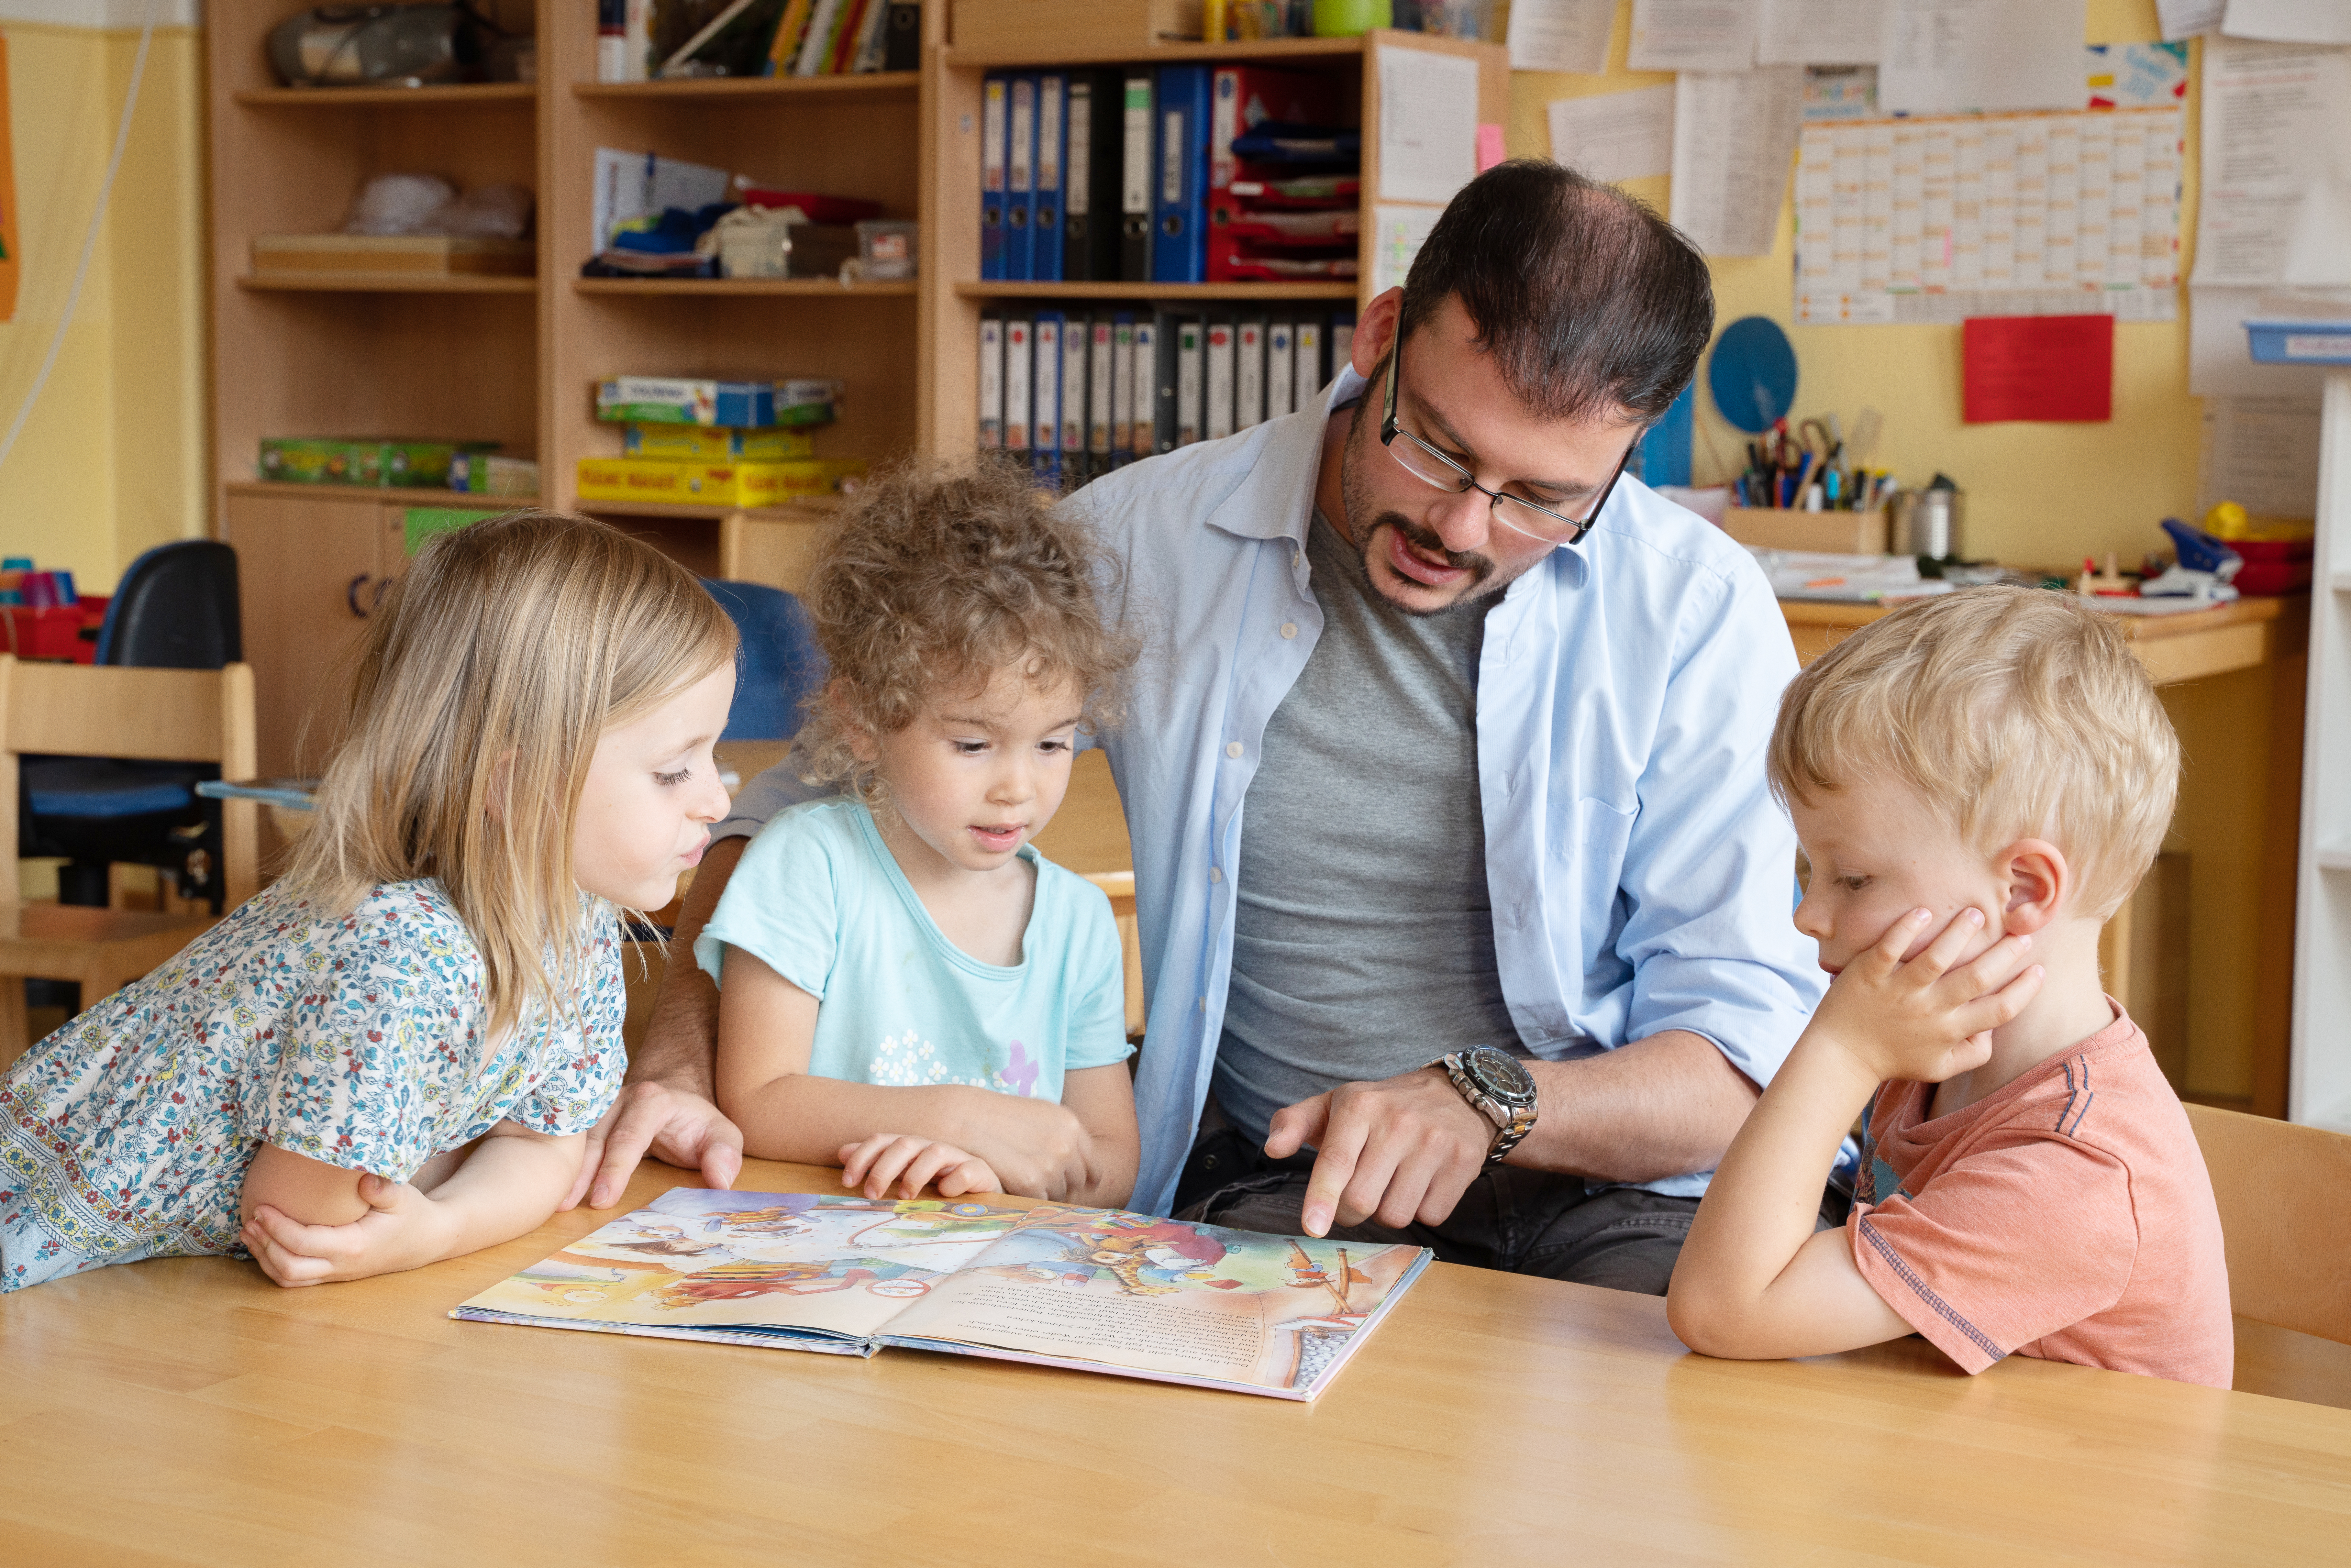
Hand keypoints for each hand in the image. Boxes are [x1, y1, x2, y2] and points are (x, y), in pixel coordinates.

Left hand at [239, 1173, 455, 1286]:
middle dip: (264, 1245)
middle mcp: (341, 1266)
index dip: (277, 1227)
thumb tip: (365, 1179)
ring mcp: (336, 1274)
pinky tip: (266, 1245)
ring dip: (264, 1258)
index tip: (261, 1207)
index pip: (304, 1242)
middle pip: (289, 1267)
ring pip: (289, 1278)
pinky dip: (275, 1265)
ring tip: (249, 1233)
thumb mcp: (403, 1197)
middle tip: (249, 1221)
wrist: (425, 1241)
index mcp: (354, 1246)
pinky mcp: (333, 1274)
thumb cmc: (411, 1215)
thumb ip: (384, 1189)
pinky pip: (296, 1278)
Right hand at [565, 1079, 745, 1210]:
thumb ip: (725, 1154)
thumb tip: (721, 1182)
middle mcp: (619, 1099)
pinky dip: (562, 1163)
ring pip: (577, 1139)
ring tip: (554, 1202)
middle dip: (581, 1172)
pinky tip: (553, 1186)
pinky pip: (570, 1141)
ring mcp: (600, 1108)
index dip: (615, 1168)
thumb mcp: (723, 1135)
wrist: (677, 1099)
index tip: (603, 1199)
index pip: (630, 1136)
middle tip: (566, 1205)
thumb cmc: (698, 1124)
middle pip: (596, 1137)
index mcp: (652, 1100)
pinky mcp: (588, 1120)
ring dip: (566, 1170)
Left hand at [837, 1134, 1002, 1200]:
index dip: (862, 1157)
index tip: (847, 1183)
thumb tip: (841, 1151)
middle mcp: (932, 1147)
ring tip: (905, 1196)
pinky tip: (945, 1194)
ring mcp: (958, 1158)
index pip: (882, 1140)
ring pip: (935, 1152)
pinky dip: (954, 1182)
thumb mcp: (901, 1174)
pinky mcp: (980, 1172)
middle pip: (905, 1144)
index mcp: (911, 1147)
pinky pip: (967, 1170)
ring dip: (915, 1174)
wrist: (980, 1193)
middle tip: (871, 1194)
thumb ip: (875, 1163)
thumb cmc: (935, 1185)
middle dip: (883, 1168)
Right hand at [946, 1092, 1095, 1200]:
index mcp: (1071, 1125)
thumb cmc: (1001, 1115)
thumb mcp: (1042, 1114)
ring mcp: (1050, 1165)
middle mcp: (1066, 1144)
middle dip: (1063, 1183)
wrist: (967, 1117)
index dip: (1084, 1176)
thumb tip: (1084, 1163)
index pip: (1093, 1165)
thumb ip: (1065, 1135)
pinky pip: (1039, 1200)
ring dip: (1044, 1190)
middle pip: (1078, 1181)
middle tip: (1040, 1178)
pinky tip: (1013, 1184)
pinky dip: (1028, 1197)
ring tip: (1022, 1177)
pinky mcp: (1031, 1182)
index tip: (1076, 1182)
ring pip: (1059, 1193)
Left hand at [1264, 1068, 1493, 1237]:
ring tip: (1393, 1183)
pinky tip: (1422, 1183)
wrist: (1455, 1095)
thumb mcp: (1335, 1104)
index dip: (1322, 1197)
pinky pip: (1431, 1216)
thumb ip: (1294, 1123)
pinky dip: (1421, 1210)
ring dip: (1388, 1211)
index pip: (1336, 1161)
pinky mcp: (1463, 1162)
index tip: (1313, 1227)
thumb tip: (1272, 1148)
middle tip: (1357, 1195)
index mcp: (1360, 1106)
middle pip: (1362, 1200)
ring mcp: (1434, 1143)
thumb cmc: (1383, 1108)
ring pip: (1396, 1215)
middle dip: (1351, 1212)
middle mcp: (1399, 1122)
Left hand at [1807, 907, 2042, 1086]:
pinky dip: (1905, 929)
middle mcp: (1928, 1009)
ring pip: (1935, 958)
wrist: (1841, 1056)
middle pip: (1975, 979)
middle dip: (2003, 955)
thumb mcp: (1940, 1067)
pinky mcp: (1869, 974)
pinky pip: (1889, 948)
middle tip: (2022, 935)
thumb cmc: (1895, 1058)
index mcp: (1949, 1031)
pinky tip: (1922, 911)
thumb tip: (1995, 1027)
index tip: (2039, 969)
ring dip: (1958, 934)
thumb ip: (1974, 1052)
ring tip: (1976, 913)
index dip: (2024, 990)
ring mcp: (1898, 990)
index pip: (1999, 1010)